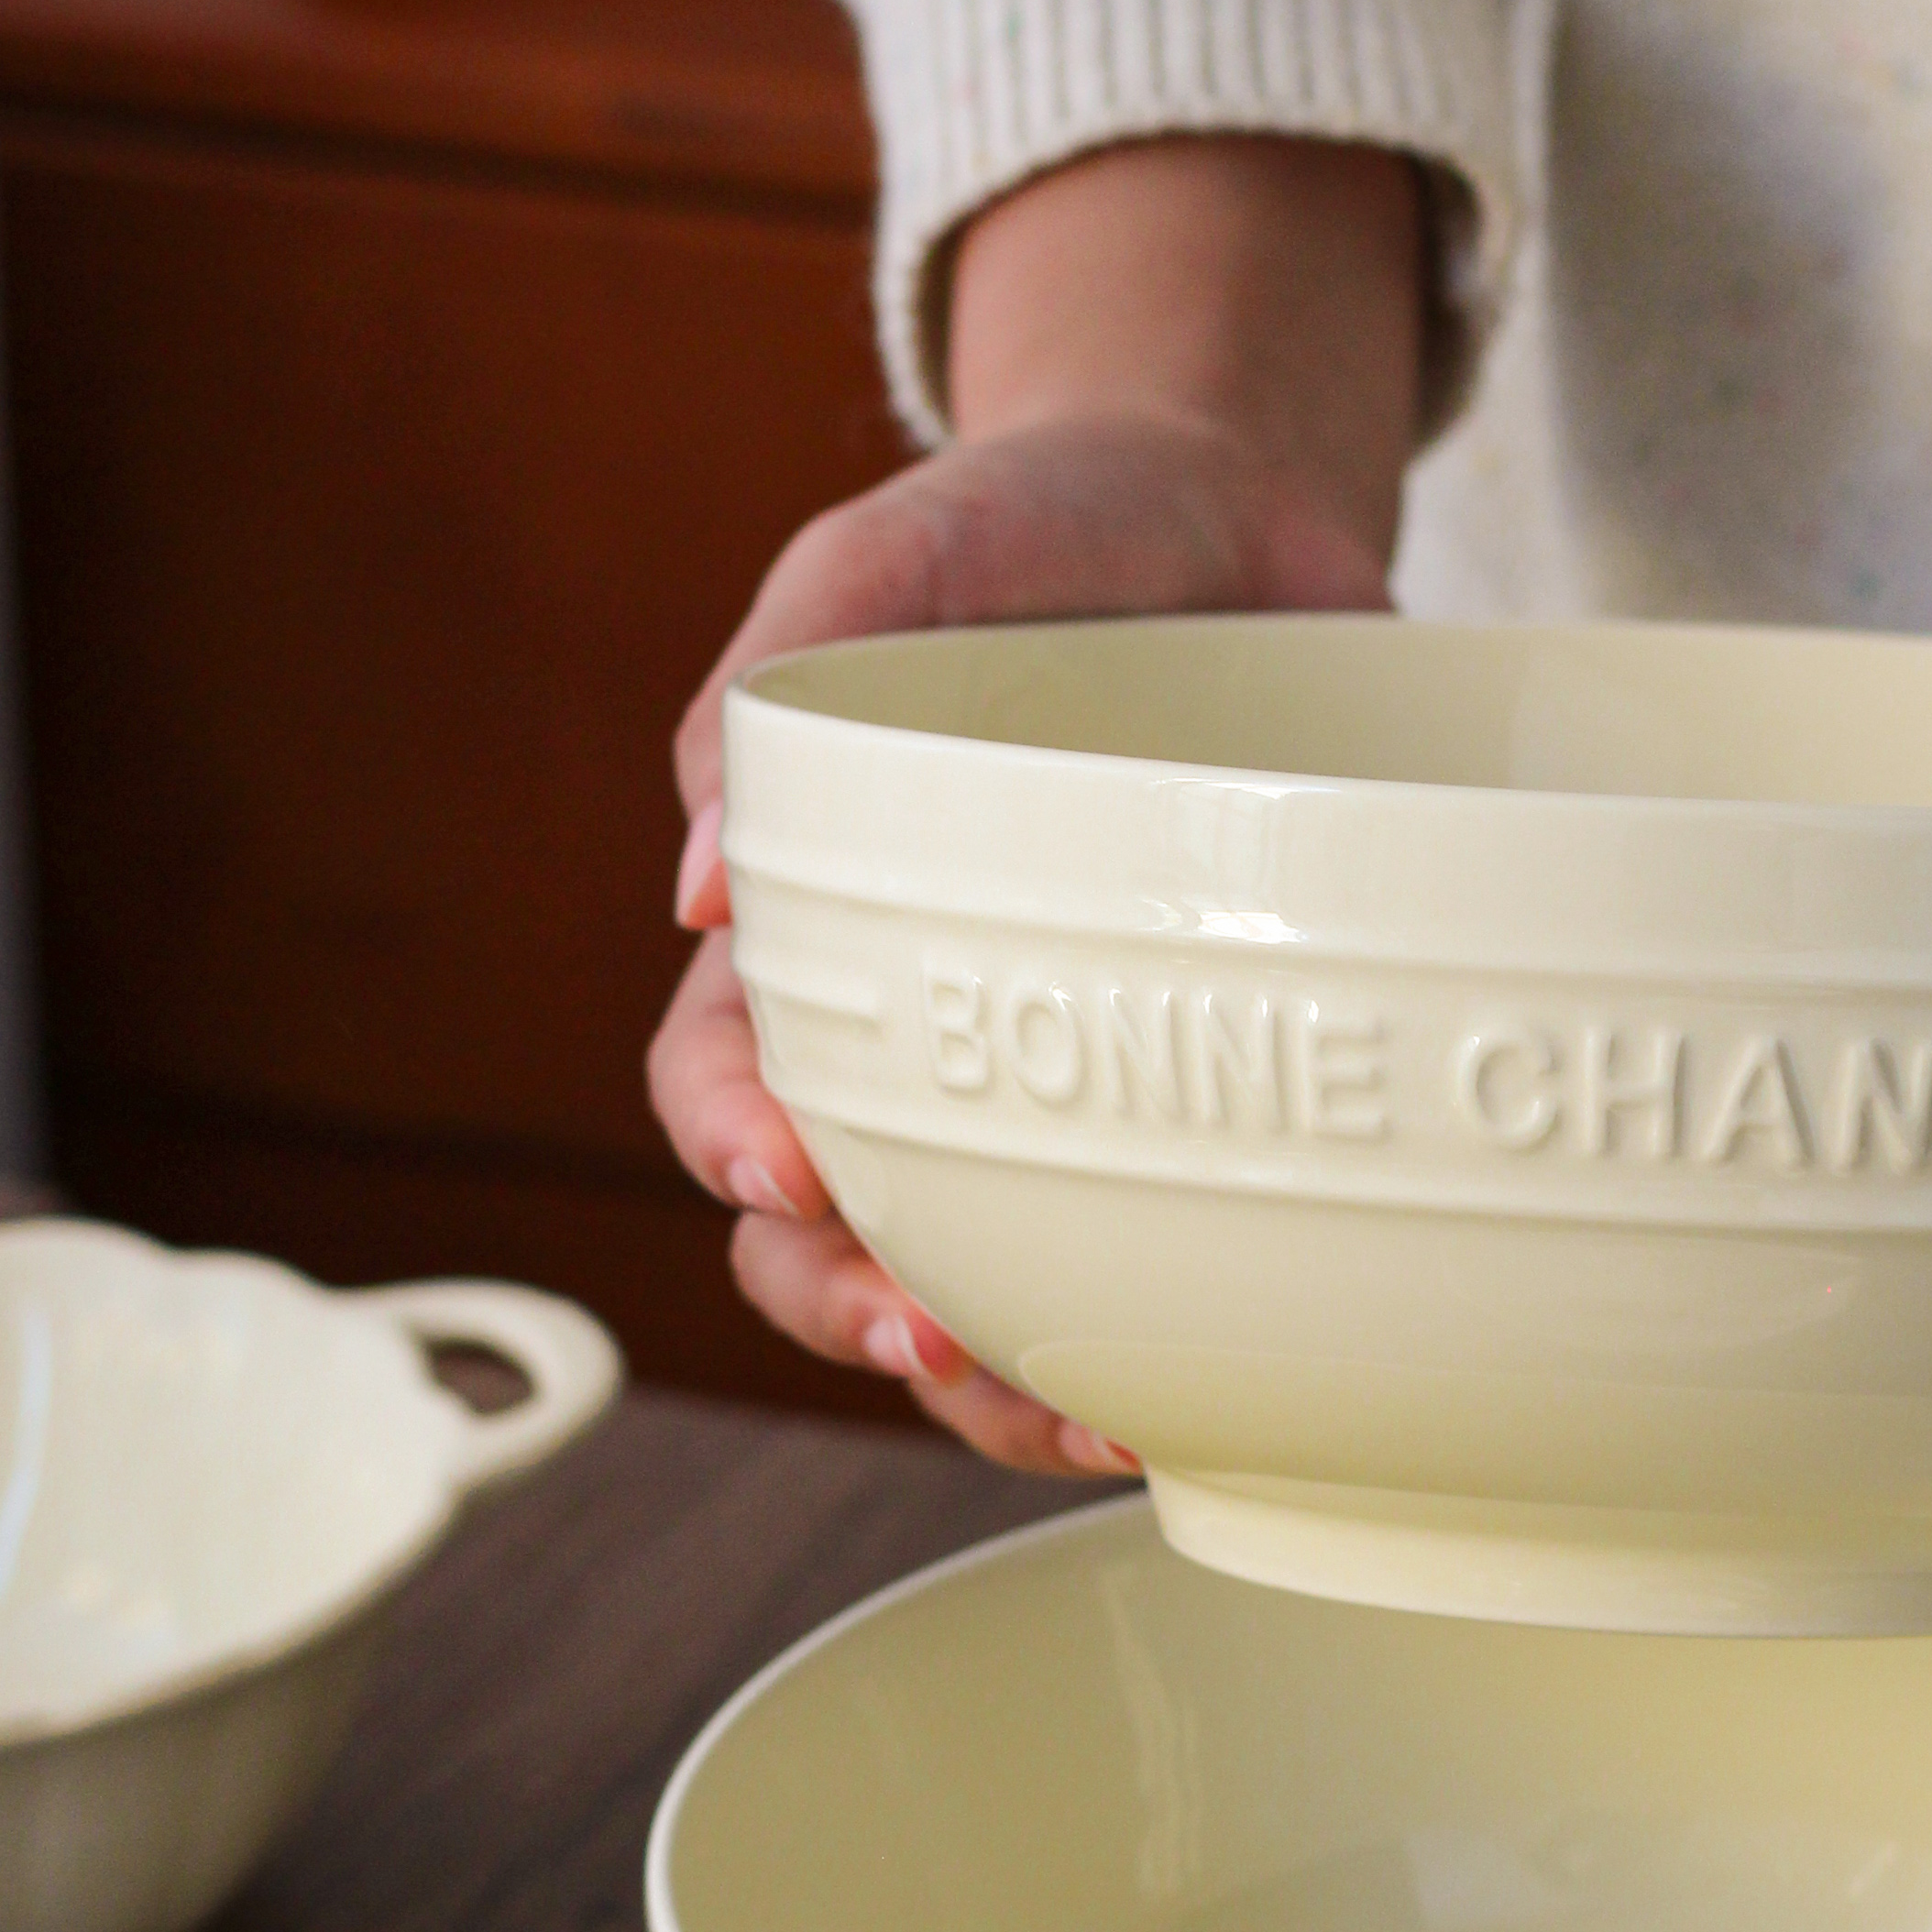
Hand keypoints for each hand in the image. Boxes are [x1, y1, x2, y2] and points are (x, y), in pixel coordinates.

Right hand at [649, 135, 1425, 1467]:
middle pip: (823, 1235)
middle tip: (938, 1343)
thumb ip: (779, 674)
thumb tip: (694, 883)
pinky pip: (1147, 1259)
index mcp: (805, 930)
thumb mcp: (896, 545)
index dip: (737, 1148)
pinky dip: (1160, 1343)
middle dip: (857, 1311)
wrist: (1237, 512)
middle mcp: (910, 1034)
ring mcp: (1049, 1081)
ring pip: (975, 1290)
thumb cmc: (1033, 524)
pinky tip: (1204, 1390)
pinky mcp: (1184, 1097)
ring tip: (1087, 1419)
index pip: (719, 1078)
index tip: (791, 1178)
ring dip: (1002, 1382)